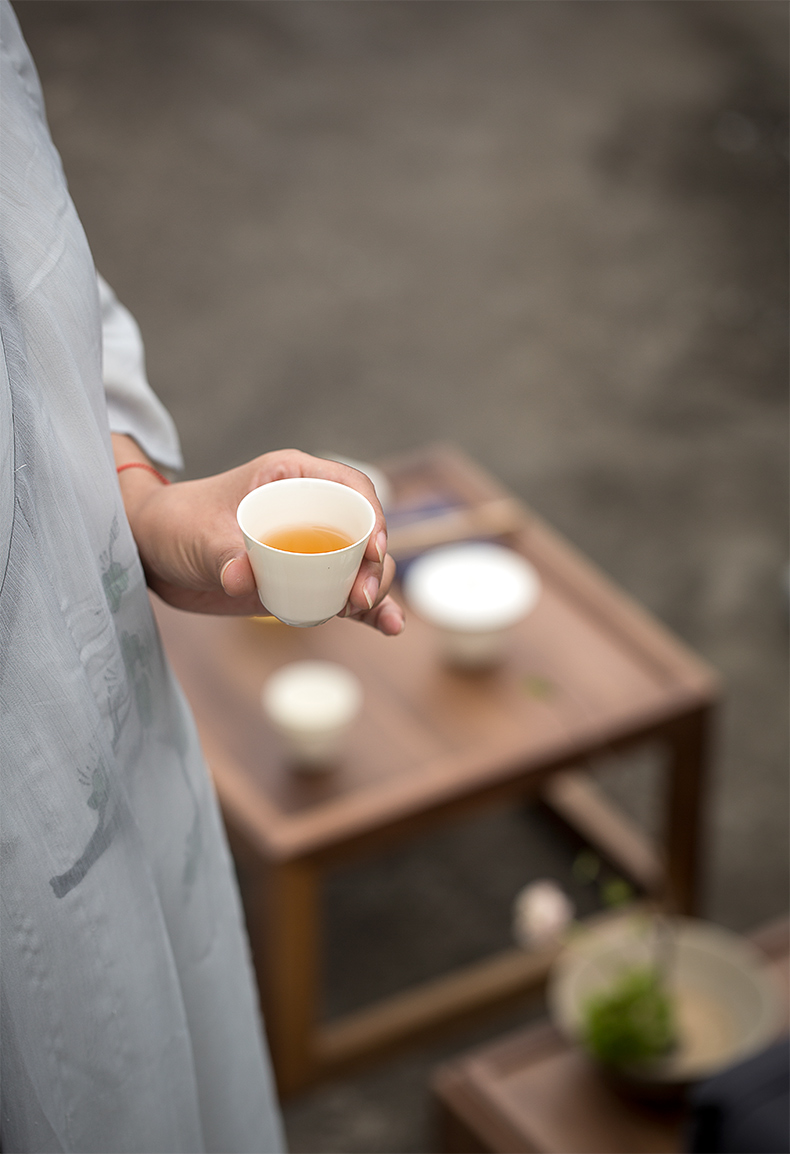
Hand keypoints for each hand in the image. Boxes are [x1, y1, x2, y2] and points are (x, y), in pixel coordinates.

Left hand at [112, 437, 404, 634]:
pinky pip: (344, 594)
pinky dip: (367, 612)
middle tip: (362, 595)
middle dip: (375, 563)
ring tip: (368, 611)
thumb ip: (222, 555)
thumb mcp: (197, 536)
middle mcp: (310, 510)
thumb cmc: (175, 525)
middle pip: (365, 531)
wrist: (154, 555)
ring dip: (373, 589)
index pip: (351, 489)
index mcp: (293, 478)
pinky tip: (389, 628)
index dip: (371, 516)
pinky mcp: (305, 582)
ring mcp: (311, 548)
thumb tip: (243, 578)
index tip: (373, 548)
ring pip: (361, 565)